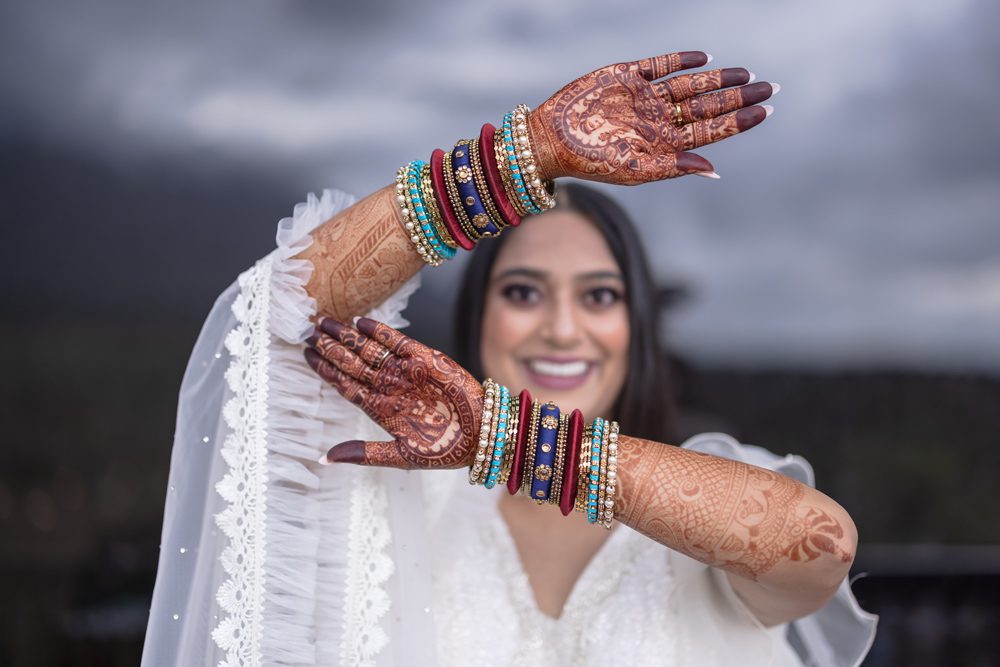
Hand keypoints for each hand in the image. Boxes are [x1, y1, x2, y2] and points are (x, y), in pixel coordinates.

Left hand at [304, 317, 482, 469]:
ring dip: (348, 336)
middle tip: (310, 328)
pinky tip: (361, 322)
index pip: (344, 384)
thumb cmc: (444, 451)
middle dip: (330, 346)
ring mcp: (405, 372)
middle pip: (352, 362)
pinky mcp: (426, 359)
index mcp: (379, 409)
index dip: (324, 369)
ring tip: (325, 321)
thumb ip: (363, 453)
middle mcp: (389, 387)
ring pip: (369, 350)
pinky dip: (381, 331)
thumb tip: (325, 458)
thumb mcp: (399, 456)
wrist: (481, 435)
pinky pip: (398, 341)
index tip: (305, 353)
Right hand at [528, 51, 774, 183]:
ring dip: (718, 79)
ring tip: (746, 74)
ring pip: (691, 85)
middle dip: (739, 98)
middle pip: (708, 106)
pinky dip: (682, 60)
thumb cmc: (590, 162)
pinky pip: (661, 65)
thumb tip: (712, 170)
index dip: (739, 121)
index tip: (766, 110)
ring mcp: (645, 96)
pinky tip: (705, 58)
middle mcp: (659, 119)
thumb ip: (673, 167)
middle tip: (770, 87)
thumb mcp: (634, 170)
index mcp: (664, 144)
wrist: (550, 139)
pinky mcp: (627, 75)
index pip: (711, 130)